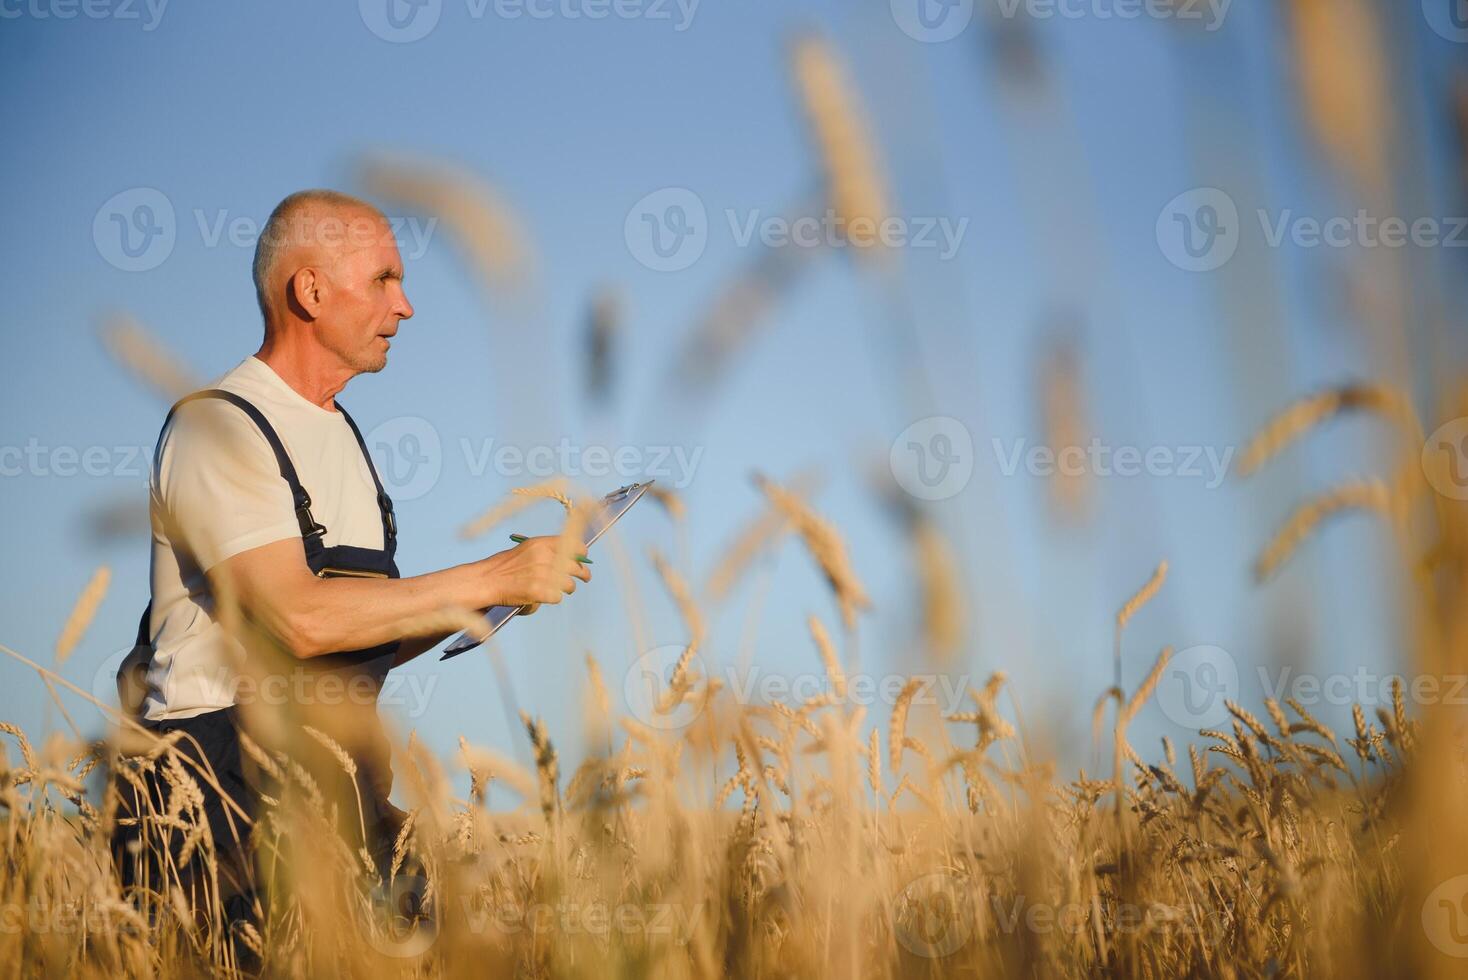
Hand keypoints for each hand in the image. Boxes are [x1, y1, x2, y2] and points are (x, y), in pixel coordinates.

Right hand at [477, 535, 591, 608]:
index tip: (583, 559)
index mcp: (541, 544)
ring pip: (569, 584)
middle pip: (576, 567)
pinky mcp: (539, 591)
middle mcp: (544, 557)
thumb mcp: (526, 550)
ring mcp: (542, 574)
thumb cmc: (504, 567)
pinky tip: (543, 596)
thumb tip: (571, 558)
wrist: (485, 580)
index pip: (574, 545)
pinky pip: (557, 597)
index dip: (581, 554)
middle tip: (585, 578)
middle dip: (583, 574)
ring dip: (566, 588)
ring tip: (558, 590)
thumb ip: (547, 552)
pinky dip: (552, 599)